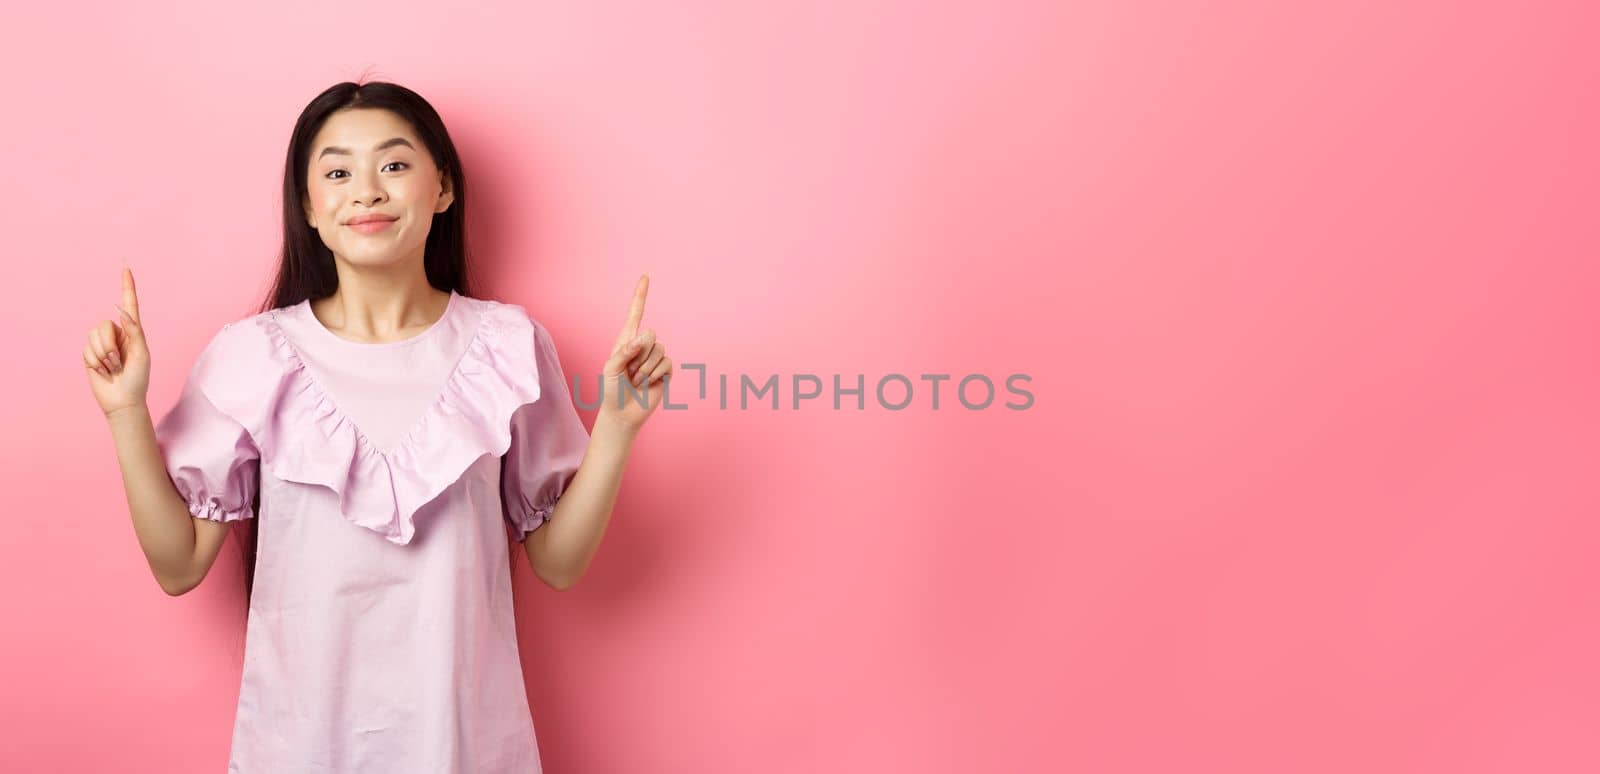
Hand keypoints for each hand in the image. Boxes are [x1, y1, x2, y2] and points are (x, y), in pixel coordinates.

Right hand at [85, 267, 151, 417]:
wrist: (122, 400)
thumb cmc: (138, 379)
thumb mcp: (142, 354)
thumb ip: (134, 331)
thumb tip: (121, 310)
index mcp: (134, 332)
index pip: (129, 305)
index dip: (127, 286)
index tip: (126, 267)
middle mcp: (117, 334)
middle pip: (105, 325)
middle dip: (110, 346)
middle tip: (119, 363)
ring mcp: (102, 344)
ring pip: (94, 336)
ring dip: (103, 356)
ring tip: (113, 368)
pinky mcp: (89, 354)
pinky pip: (86, 350)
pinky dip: (95, 362)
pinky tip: (103, 371)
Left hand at [596, 274, 672, 430]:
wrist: (623, 414)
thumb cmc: (612, 391)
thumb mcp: (610, 369)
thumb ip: (624, 351)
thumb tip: (643, 338)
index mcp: (625, 340)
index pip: (635, 313)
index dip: (641, 295)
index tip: (645, 277)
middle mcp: (642, 346)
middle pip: (650, 335)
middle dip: (639, 355)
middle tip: (629, 373)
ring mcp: (654, 358)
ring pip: (659, 350)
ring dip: (646, 369)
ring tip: (637, 381)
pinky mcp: (665, 370)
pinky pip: (667, 363)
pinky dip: (656, 375)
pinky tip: (649, 384)